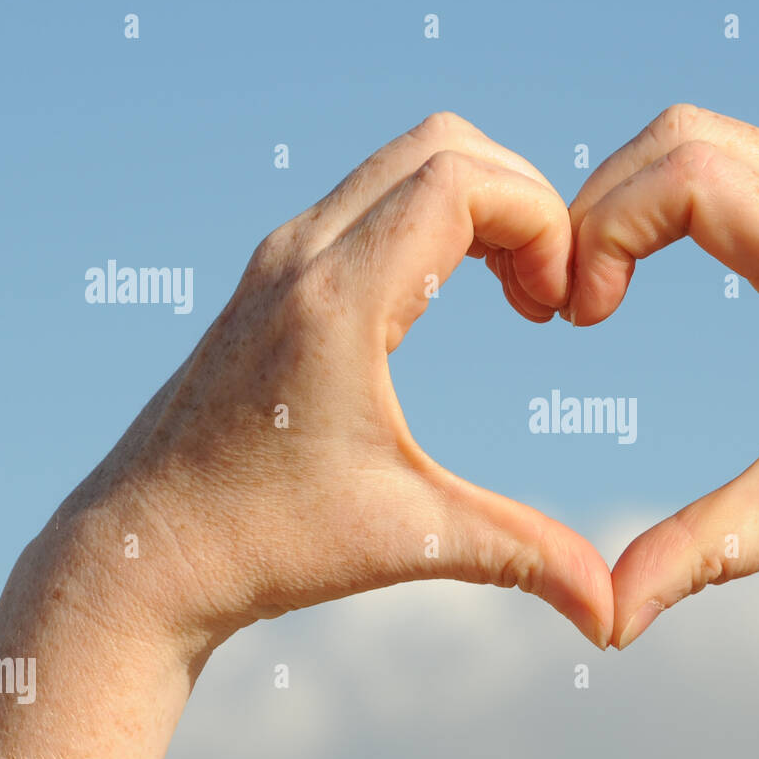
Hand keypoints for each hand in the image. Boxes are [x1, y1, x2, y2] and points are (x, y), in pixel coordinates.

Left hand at [74, 112, 613, 648]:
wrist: (145, 552)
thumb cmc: (265, 544)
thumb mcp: (408, 539)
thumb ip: (524, 556)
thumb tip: (613, 613)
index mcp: (336, 302)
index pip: (461, 180)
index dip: (542, 220)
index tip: (559, 307)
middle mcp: (301, 256)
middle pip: (442, 146)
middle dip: (524, 201)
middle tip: (547, 294)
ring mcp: (282, 257)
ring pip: (406, 163)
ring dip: (482, 206)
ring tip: (517, 295)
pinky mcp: (275, 275)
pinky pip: (375, 199)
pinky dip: (438, 219)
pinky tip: (459, 297)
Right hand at [565, 104, 758, 646]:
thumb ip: (694, 556)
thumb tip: (604, 627)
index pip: (687, 177)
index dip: (604, 231)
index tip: (583, 319)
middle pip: (684, 135)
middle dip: (602, 203)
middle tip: (573, 298)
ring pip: (710, 138)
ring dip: (638, 197)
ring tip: (603, 288)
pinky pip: (744, 163)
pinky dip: (681, 197)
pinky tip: (660, 266)